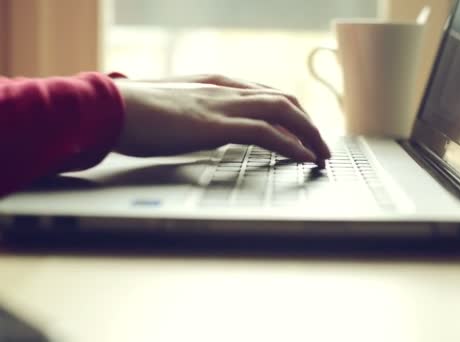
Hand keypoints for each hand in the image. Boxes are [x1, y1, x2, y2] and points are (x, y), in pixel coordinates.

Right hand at [113, 74, 330, 165]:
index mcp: (216, 84)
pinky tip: (303, 157)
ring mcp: (223, 105)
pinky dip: (291, 145)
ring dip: (308, 134)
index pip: (266, 93)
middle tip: (322, 144)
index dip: (291, 112)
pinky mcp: (216, 125)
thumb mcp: (173, 109)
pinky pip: (266, 133)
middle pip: (284, 100)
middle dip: (308, 123)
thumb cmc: (133, 112)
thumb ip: (194, 114)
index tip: (304, 129)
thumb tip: (200, 127)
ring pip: (283, 112)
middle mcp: (226, 89)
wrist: (109, 109)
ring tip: (322, 154)